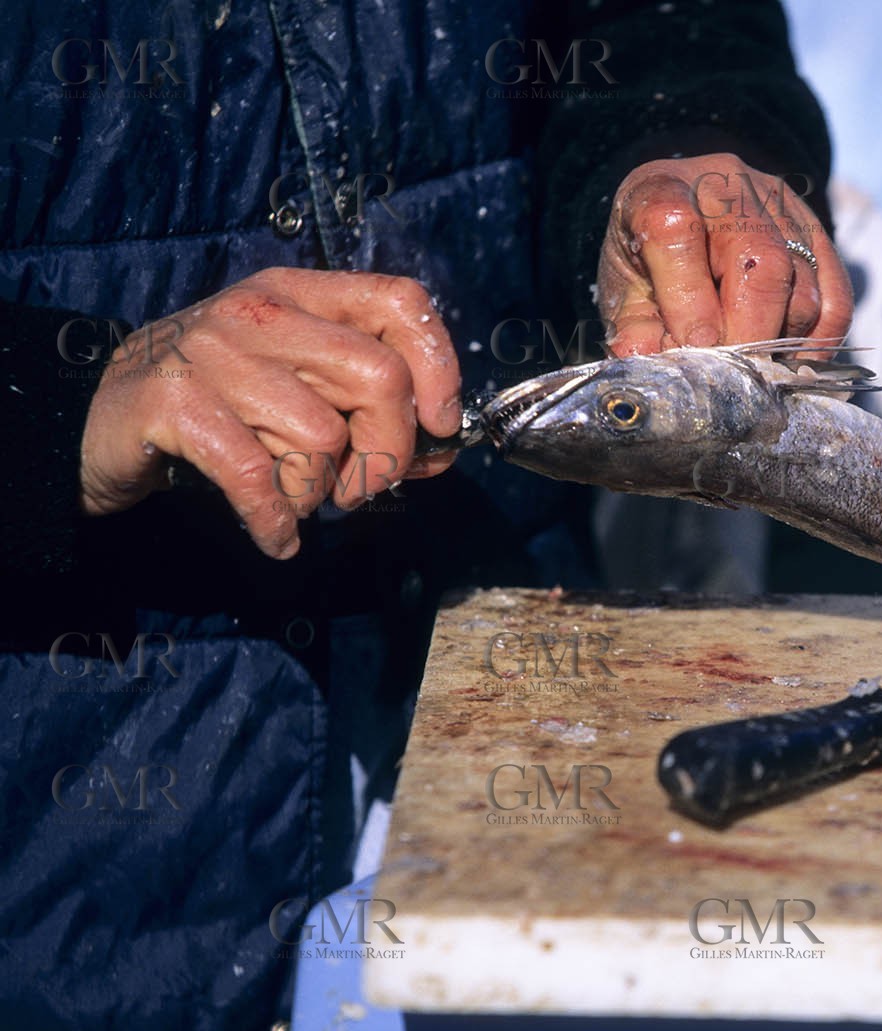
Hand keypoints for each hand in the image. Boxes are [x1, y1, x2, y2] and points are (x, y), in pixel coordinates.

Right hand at [79, 267, 461, 558]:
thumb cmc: (217, 410)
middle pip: (378, 376)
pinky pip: (257, 476)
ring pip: (322, 434)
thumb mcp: (296, 392)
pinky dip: (277, 521)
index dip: (439, 365)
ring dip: (319, 492)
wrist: (92, 422)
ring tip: (295, 500)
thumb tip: (442, 450)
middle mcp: (259, 312)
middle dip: (388, 452)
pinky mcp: (173, 403)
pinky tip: (277, 536)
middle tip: (359, 488)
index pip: (398, 302)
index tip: (439, 424)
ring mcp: (212, 352)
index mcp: (298, 296)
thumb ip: (370, 414)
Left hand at [597, 153, 851, 355]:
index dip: (689, 302)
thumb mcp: (626, 289)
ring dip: (782, 343)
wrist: (690, 215)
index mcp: (663, 191)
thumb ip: (634, 328)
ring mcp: (782, 208)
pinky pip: (836, 297)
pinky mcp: (819, 235)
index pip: (678, 234)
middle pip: (760, 262)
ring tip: (756, 372)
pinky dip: (819, 341)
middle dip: (749, 334)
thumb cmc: (652, 258)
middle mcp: (729, 188)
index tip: (696, 348)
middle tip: (734, 378)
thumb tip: (651, 364)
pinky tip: (793, 363)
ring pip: (803, 288)